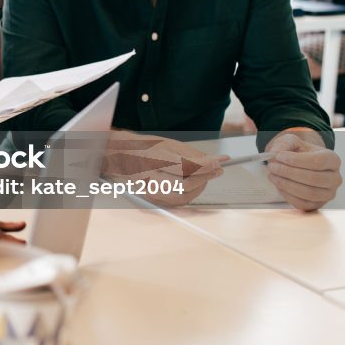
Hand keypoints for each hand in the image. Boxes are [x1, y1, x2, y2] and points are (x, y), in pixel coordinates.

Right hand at [101, 131, 224, 206]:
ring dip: (199, 187)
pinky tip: (196, 184)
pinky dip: (190, 193)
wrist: (123, 156)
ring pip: (181, 196)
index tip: (220, 161)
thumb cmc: (146, 147)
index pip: (186, 166)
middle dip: (205, 177)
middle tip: (217, 169)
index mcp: (153, 158)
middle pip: (185, 184)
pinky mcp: (151, 197)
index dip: (206, 165)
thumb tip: (213, 161)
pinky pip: (176, 200)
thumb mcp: (170, 144)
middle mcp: (149, 176)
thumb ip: (192, 154)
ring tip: (208, 176)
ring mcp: (149, 189)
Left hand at [264, 131, 341, 210]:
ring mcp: (328, 193)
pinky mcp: (317, 204)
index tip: (279, 156)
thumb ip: (284, 144)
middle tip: (272, 166)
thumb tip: (275, 153)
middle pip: (313, 178)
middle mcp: (335, 178)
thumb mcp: (292, 141)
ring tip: (273, 175)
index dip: (296, 160)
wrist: (298, 163)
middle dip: (289, 173)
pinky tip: (279, 185)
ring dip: (286, 184)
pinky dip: (287, 195)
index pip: (318, 162)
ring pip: (309, 193)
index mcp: (332, 160)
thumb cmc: (298, 153)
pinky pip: (302, 204)